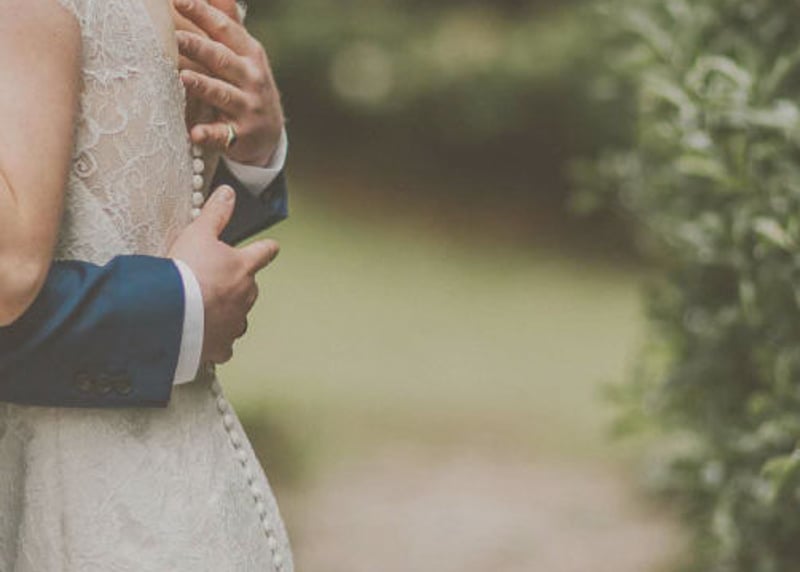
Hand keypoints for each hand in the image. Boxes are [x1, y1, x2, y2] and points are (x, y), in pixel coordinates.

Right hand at [168, 186, 278, 363]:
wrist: (170, 315)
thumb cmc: (185, 273)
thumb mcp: (198, 234)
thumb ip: (215, 214)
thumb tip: (228, 193)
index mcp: (243, 268)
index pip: (263, 253)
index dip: (266, 249)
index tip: (271, 248)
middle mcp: (245, 296)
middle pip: (250, 287)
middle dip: (237, 284)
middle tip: (215, 281)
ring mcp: (235, 323)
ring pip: (239, 316)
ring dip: (228, 312)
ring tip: (207, 309)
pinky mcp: (222, 346)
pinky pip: (224, 345)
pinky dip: (217, 341)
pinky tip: (203, 338)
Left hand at [173, 0, 283, 166]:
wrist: (270, 134)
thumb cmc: (248, 86)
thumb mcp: (245, 54)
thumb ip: (229, 23)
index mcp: (249, 54)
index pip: (224, 30)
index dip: (202, 14)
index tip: (177, 0)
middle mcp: (251, 79)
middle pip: (222, 60)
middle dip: (200, 48)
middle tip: (176, 37)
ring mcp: (247, 108)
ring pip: (223, 95)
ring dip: (205, 87)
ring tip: (184, 78)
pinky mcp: (241, 135)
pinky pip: (222, 134)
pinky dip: (210, 134)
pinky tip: (196, 133)